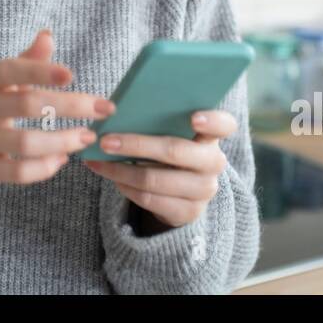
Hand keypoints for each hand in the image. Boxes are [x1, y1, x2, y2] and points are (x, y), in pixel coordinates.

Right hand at [0, 28, 114, 195]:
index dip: (39, 71)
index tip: (72, 74)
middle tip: (104, 108)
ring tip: (87, 136)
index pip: (10, 69)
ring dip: (62, 141)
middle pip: (26, 104)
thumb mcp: (1, 81)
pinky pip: (17, 172)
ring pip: (24, 142)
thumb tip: (47, 35)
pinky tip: (63, 159)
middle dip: (69, 106)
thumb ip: (27, 61)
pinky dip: (45, 168)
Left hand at [83, 109, 234, 229]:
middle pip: (175, 151)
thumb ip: (160, 121)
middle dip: (136, 144)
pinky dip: (125, 186)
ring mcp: (204, 190)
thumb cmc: (170, 150)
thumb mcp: (172, 134)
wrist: (181, 193)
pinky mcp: (188, 212)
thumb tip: (119, 110)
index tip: (193, 117)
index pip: (224, 125)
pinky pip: (149, 199)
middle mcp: (213, 163)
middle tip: (105, 140)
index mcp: (212, 136)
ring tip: (97, 160)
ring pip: (155, 179)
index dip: (212, 121)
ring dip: (120, 170)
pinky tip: (111, 176)